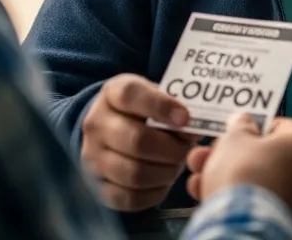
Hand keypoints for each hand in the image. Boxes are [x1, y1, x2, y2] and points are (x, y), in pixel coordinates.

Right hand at [80, 74, 199, 211]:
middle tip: (187, 150)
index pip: (131, 95)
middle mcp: (96, 124)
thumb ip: (176, 106)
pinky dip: (154, 192)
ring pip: (135, 173)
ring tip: (176, 165)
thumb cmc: (144, 111)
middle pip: (137, 141)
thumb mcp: (157, 96)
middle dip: (172, 149)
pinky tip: (164, 180)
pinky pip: (130, 198)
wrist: (113, 129)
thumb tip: (198, 126)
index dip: (161, 106)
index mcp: (112, 93)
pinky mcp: (98, 186)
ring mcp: (93, 157)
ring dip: (165, 172)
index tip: (186, 118)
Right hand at [186, 114, 291, 232]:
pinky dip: (242, 202)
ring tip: (201, 179)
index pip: (281, 127)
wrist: (244, 225)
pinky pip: (263, 206)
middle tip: (210, 156)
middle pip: (268, 158)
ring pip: (263, 183)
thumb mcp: (235, 138)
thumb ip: (240, 126)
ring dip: (232, 178)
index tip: (232, 134)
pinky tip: (213, 200)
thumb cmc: (245, 175)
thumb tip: (244, 122)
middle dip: (235, 157)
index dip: (251, 129)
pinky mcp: (290, 225)